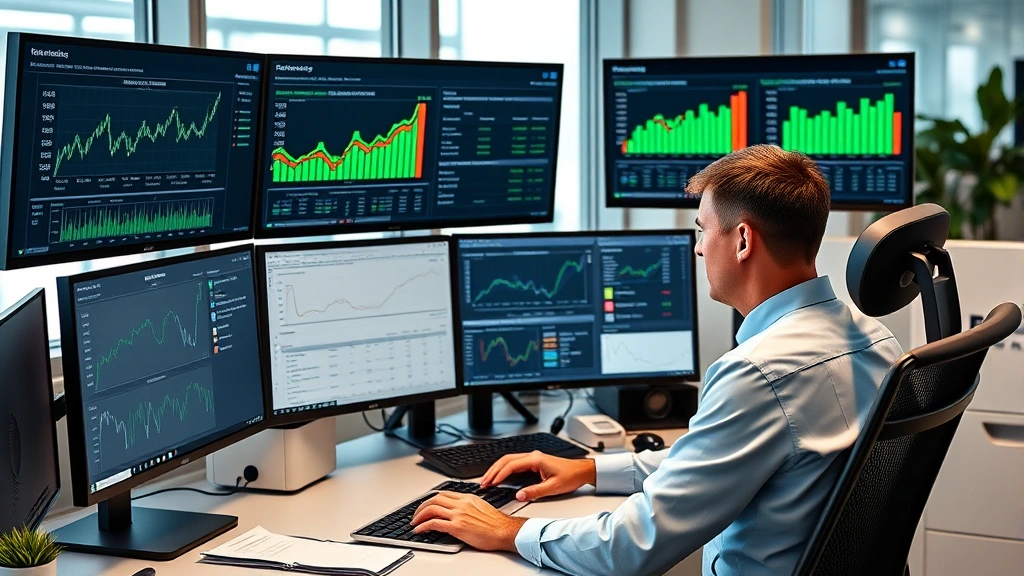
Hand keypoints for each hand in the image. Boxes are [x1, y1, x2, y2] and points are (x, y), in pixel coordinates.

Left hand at [410, 491, 526, 551]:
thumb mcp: (482, 507)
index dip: (431, 499)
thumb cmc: (497, 523)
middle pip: (435, 499)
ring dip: (419, 516)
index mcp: (467, 498)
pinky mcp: (457, 527)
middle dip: (422, 506)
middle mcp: (461, 504)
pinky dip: (423, 526)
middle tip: (416, 514)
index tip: (426, 505)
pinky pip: (434, 524)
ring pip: (432, 509)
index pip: (444, 494)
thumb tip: (460, 512)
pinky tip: (419, 530)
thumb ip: (469, 507)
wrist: (505, 531)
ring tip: (414, 522)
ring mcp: (458, 514)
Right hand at [480, 451, 595, 501]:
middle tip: (483, 482)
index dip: (499, 474)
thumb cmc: (570, 476)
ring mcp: (532, 458)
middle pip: (506, 460)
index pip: (511, 465)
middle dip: (493, 471)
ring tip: (488, 480)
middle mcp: (532, 456)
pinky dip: (504, 469)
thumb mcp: (553, 488)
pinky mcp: (533, 462)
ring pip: (508, 460)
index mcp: (535, 460)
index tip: (491, 483)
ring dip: (497, 469)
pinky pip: (514, 463)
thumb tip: (519, 495)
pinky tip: (499, 477)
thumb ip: (534, 492)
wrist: (581, 471)